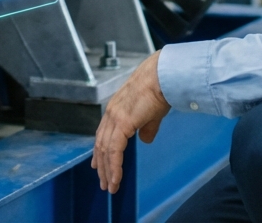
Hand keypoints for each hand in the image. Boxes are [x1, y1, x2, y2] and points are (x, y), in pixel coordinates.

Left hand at [92, 51, 169, 193]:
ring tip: (110, 186)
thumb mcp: (152, 113)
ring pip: (105, 150)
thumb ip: (146, 128)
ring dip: (106, 170)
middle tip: (104, 183)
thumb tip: (145, 140)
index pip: (103, 135)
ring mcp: (114, 117)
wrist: (164, 76)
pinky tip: (116, 179)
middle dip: (101, 165)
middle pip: (101, 144)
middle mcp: (111, 113)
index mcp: (116, 109)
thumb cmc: (161, 89)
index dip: (100, 152)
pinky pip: (114, 150)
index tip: (97, 166)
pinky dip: (114, 166)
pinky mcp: (122, 123)